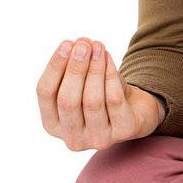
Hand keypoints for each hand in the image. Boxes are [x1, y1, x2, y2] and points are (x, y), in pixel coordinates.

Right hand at [37, 37, 163, 151]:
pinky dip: (111, 76)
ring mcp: (98, 139)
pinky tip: (109, 58)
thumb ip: (76, 65)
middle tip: (83, 44)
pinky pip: (114, 100)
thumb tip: (79, 43)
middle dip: (75, 68)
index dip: (54, 67)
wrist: (136, 111)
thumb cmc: (102, 94)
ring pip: (92, 100)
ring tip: (98, 46)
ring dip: (95, 69)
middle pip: (68, 100)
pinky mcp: (123, 133)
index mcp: (53, 124)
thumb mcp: (83, 82)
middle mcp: (72, 138)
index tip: (66, 43)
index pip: (45, 94)